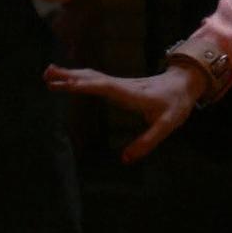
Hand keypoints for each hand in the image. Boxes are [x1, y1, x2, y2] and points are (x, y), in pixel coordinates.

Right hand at [43, 64, 204, 163]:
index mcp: (131, 94)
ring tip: (49, 73)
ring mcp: (120, 83)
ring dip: (71, 74)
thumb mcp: (166, 126)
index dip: (85, 85)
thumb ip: (146, 142)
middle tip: (47, 74)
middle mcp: (122, 85)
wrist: (184, 83)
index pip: (104, 87)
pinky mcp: (119, 85)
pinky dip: (80, 77)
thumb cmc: (175, 104)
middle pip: (92, 77)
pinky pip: (96, 79)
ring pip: (92, 76)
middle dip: (69, 76)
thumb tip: (124, 159)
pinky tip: (69, 78)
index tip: (66, 83)